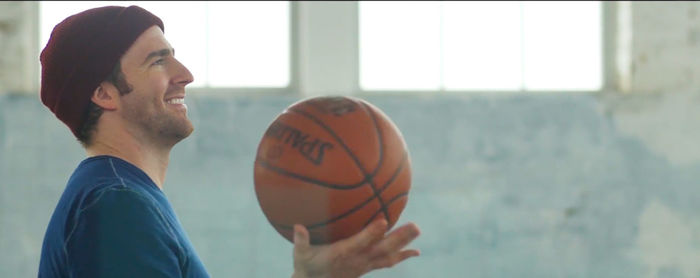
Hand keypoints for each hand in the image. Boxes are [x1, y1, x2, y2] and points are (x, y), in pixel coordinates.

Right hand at [291, 219, 420, 277]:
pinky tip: (415, 251)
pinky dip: (402, 256)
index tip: (384, 221)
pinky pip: (388, 262)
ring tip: (417, 231)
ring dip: (404, 243)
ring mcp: (365, 265)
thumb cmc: (306, 266)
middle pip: (383, 249)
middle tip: (415, 226)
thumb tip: (298, 226)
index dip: (371, 233)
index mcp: (343, 254)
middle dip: (399, 238)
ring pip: (388, 254)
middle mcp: (358, 260)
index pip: (360, 243)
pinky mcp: (368, 267)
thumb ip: (301, 241)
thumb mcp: (300, 255)